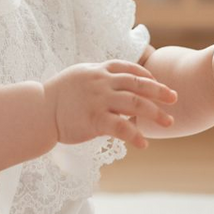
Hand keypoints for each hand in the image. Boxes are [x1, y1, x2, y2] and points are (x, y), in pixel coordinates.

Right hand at [43, 60, 177, 148]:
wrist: (38, 110)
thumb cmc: (56, 96)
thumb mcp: (77, 77)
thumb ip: (95, 77)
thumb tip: (110, 80)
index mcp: (97, 71)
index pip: (128, 69)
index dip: (145, 75)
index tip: (157, 83)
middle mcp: (101, 82)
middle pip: (138, 84)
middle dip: (159, 91)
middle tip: (175, 98)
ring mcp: (99, 100)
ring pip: (135, 103)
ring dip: (155, 113)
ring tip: (169, 123)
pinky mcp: (95, 119)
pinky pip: (121, 127)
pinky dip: (135, 135)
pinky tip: (143, 144)